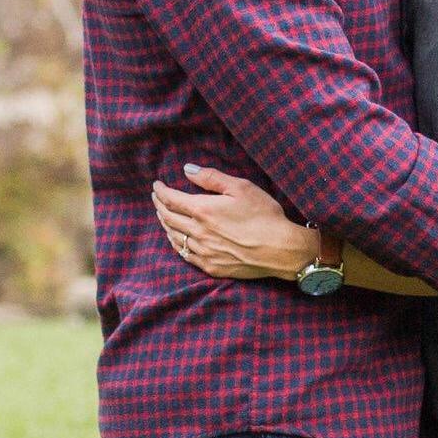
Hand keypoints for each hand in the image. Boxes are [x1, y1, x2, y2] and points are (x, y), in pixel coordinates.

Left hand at [151, 163, 325, 282]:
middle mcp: (198, 232)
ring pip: (174, 237)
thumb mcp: (241, 188)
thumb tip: (187, 170)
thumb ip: (211, 178)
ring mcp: (203, 252)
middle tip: (156, 198)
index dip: (161, 191)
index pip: (171, 199)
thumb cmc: (264, 215)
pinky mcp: (211, 266)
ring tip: (163, 215)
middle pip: (168, 218)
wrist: (281, 249)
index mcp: (203, 210)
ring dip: (165, 224)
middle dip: (159, 205)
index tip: (157, 185)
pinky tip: (176, 238)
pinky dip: (176, 243)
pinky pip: (185, 255)